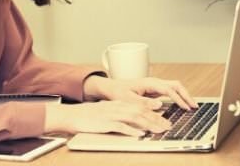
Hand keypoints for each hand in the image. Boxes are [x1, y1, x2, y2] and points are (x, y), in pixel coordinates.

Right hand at [44, 100, 171, 136]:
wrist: (71, 115)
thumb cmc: (88, 116)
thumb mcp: (107, 112)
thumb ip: (121, 116)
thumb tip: (135, 125)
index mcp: (118, 104)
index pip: (140, 107)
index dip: (154, 113)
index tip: (165, 119)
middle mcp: (117, 107)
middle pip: (140, 112)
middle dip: (156, 119)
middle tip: (167, 126)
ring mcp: (111, 114)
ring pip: (134, 118)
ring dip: (148, 124)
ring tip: (158, 130)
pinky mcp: (105, 123)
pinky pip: (121, 126)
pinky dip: (131, 131)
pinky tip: (139, 135)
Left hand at [84, 75, 197, 109]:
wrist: (111, 88)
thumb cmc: (118, 93)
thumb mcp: (128, 100)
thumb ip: (143, 103)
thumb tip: (159, 105)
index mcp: (149, 83)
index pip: (169, 89)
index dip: (179, 99)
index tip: (186, 108)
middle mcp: (154, 82)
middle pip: (176, 85)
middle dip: (186, 95)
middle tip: (194, 106)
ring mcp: (155, 85)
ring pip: (175, 87)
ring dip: (184, 95)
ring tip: (192, 106)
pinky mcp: (154, 90)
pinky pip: (170, 92)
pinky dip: (178, 97)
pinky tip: (182, 105)